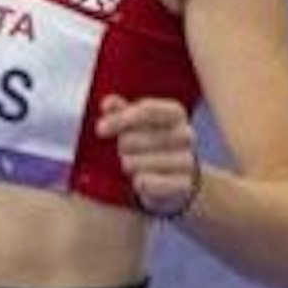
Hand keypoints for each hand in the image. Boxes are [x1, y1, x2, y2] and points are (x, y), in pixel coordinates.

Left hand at [96, 92, 201, 219]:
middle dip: (122, 145)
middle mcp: (186, 134)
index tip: (100, 129)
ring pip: (139, 163)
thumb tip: (108, 103)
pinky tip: (139, 180)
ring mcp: (187, 160)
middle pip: (136, 137)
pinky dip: (140, 182)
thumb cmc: (153, 145)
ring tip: (131, 165)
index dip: (120, 119)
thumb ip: (122, 111)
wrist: (179, 179)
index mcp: (175, 114)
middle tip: (123, 150)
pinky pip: (149, 183)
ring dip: (129, 164)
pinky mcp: (184, 184)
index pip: (146, 110)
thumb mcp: (138, 124)